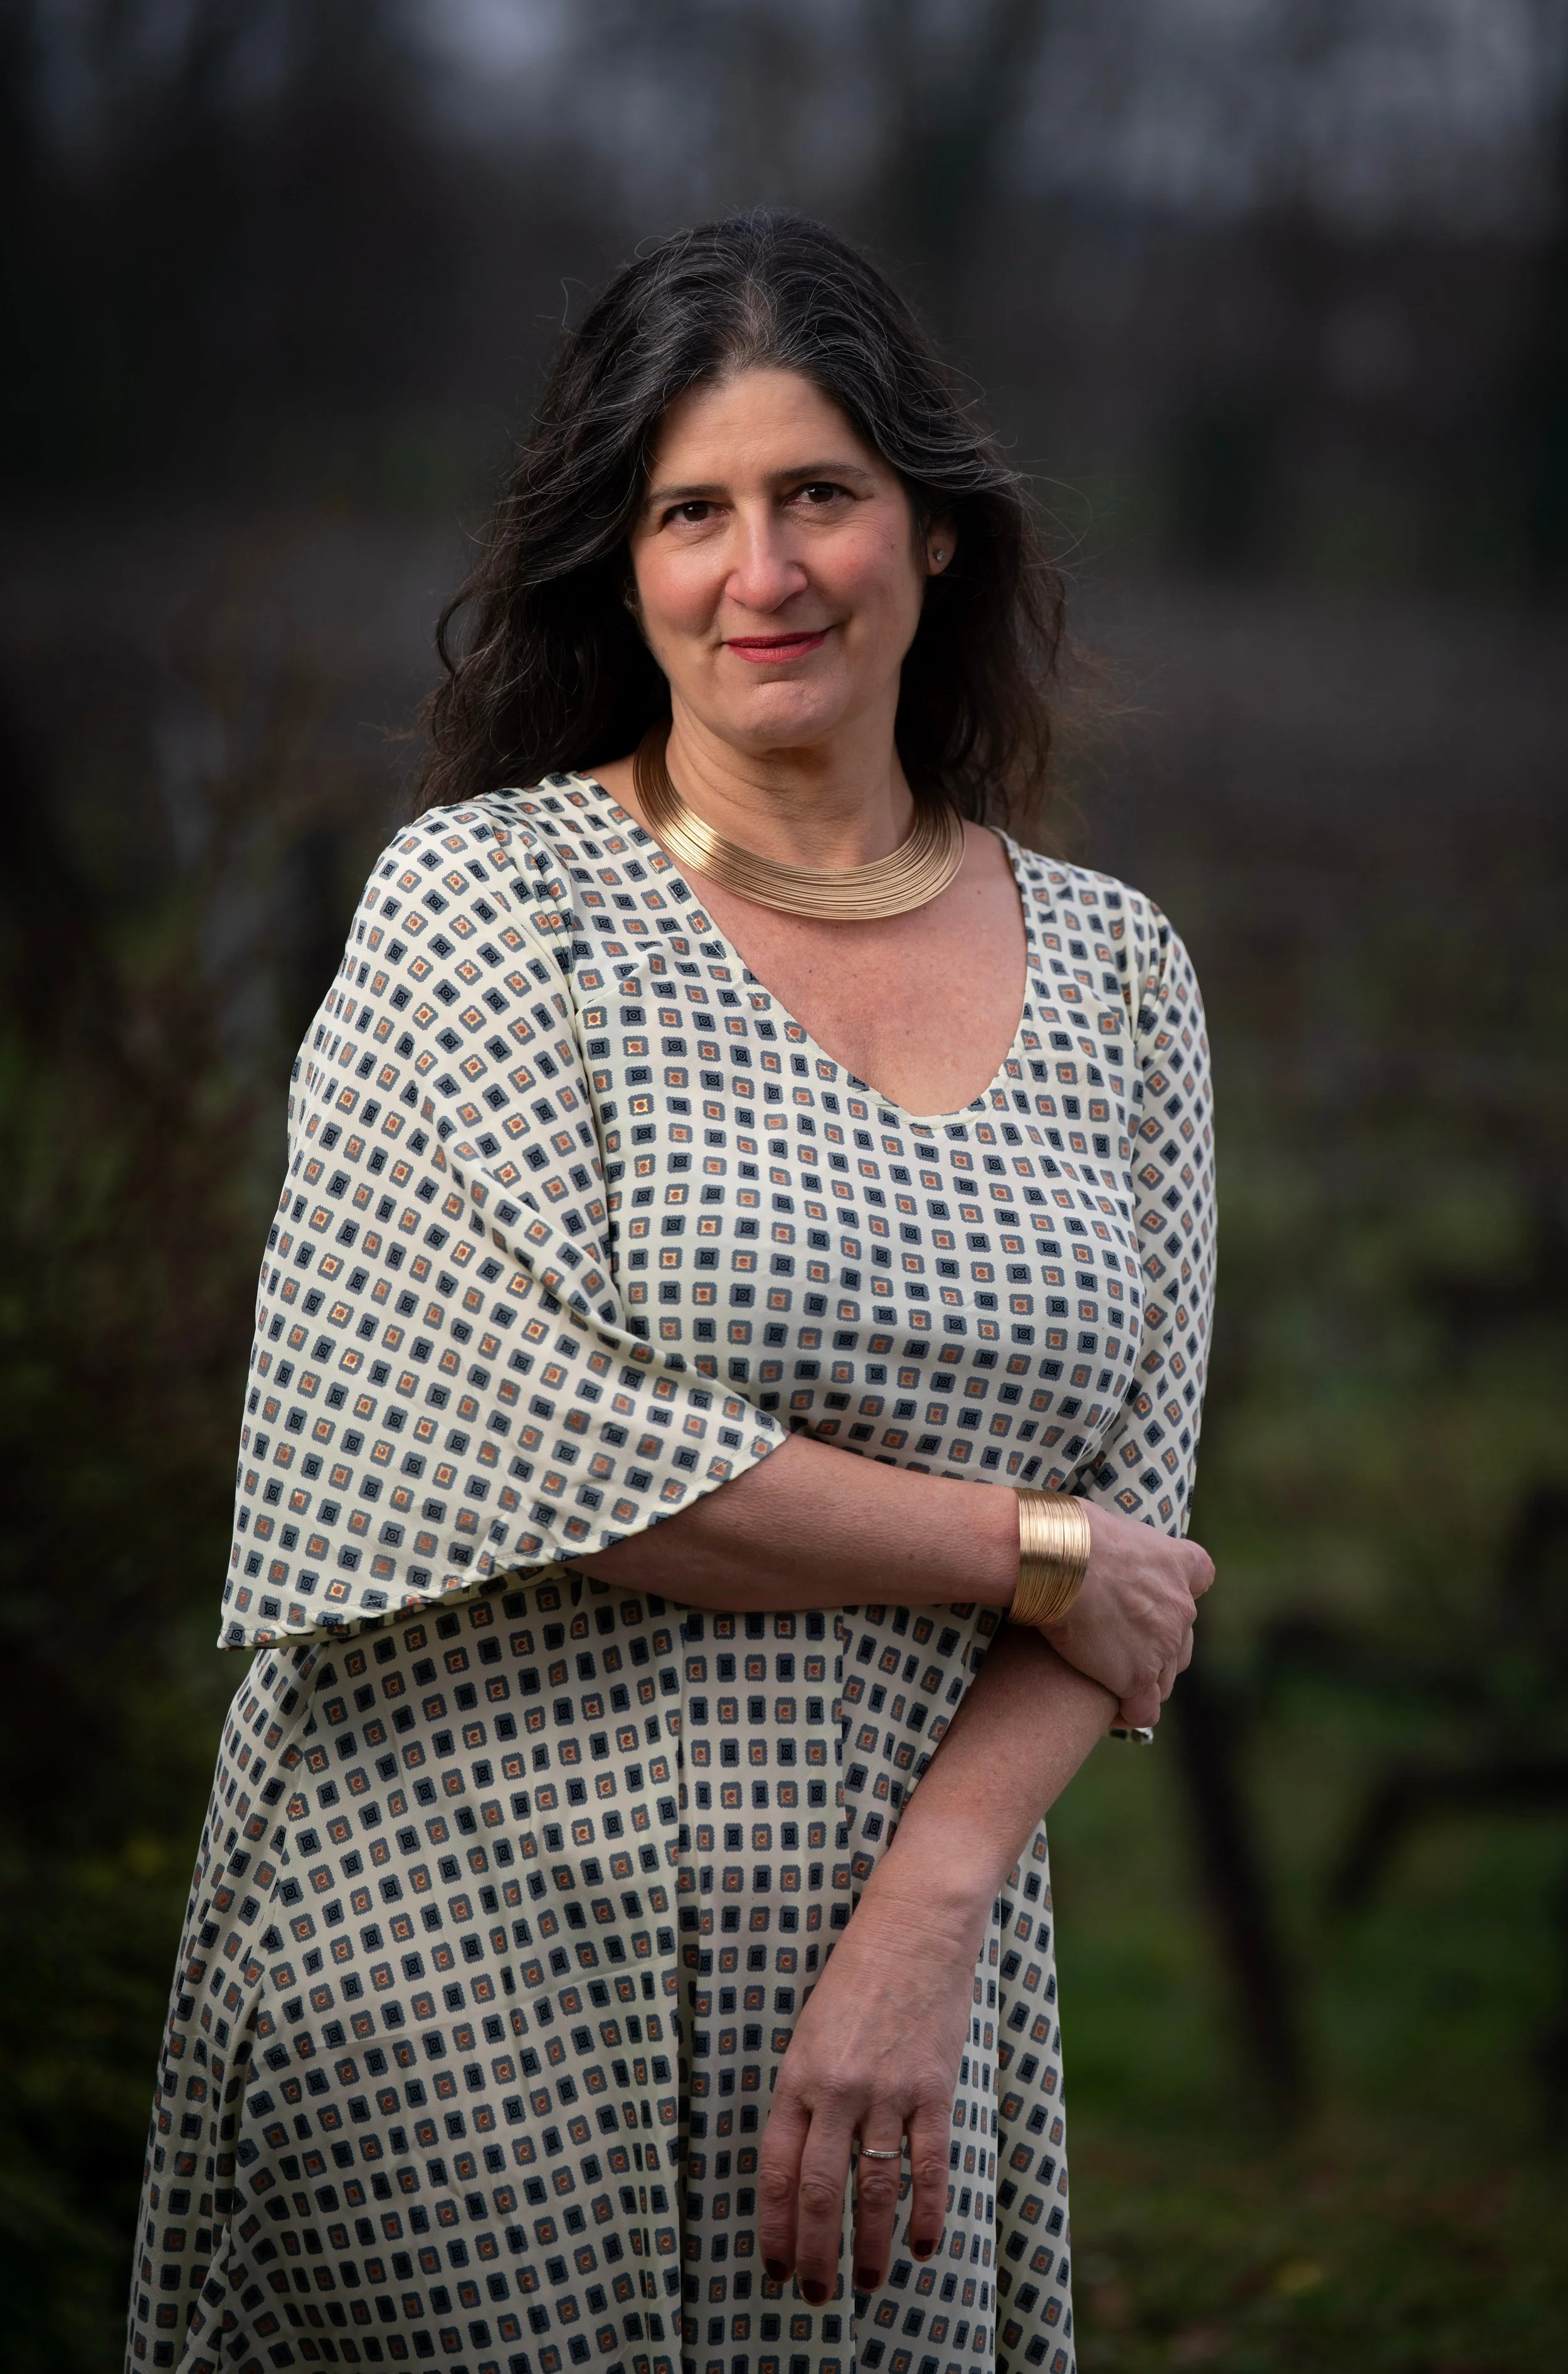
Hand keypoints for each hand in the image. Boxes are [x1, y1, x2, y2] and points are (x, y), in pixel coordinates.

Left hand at [758, 1872, 978, 2298]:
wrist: (915, 1925)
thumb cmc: (858, 1974)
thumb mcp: (811, 2029)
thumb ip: (805, 2093)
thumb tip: (797, 2163)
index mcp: (798, 2075)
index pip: (776, 2171)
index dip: (774, 2227)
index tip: (774, 2266)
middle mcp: (837, 2090)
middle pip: (819, 2192)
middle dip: (814, 2254)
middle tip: (815, 2295)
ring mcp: (888, 2092)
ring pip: (873, 2190)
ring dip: (868, 2246)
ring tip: (864, 2282)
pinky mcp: (934, 2089)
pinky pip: (928, 2166)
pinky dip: (926, 2213)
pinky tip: (921, 2246)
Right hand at [1043, 1499, 1213, 1729]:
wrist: (1060, 1560)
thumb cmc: (1069, 1532)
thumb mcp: (1104, 1524)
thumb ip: (1114, 1543)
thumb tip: (1087, 1539)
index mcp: (1177, 1563)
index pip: (1200, 1574)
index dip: (1175, 1588)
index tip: (1149, 1594)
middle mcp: (1181, 1607)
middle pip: (1181, 1639)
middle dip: (1156, 1647)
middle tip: (1116, 1646)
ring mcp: (1164, 1646)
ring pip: (1165, 1679)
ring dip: (1142, 1683)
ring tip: (1109, 1683)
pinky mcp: (1137, 1677)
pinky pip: (1144, 1711)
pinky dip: (1129, 1714)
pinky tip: (1109, 1711)